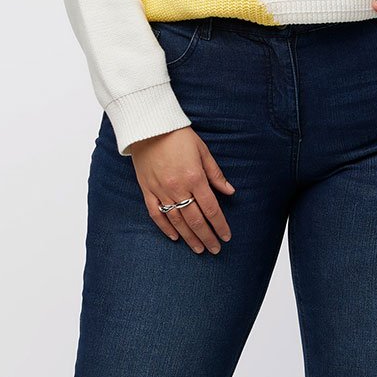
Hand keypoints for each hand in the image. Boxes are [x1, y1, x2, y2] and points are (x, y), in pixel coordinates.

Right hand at [129, 126, 234, 252]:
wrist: (148, 126)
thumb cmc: (178, 136)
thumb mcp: (203, 151)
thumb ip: (216, 174)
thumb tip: (230, 192)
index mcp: (194, 178)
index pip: (211, 209)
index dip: (220, 225)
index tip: (226, 237)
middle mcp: (178, 188)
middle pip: (195, 220)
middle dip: (207, 237)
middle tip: (215, 250)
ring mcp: (160, 191)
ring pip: (177, 221)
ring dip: (189, 237)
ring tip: (198, 249)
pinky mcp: (147, 190)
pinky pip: (156, 214)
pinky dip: (165, 227)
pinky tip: (175, 237)